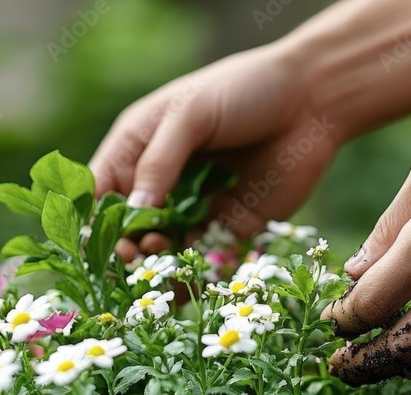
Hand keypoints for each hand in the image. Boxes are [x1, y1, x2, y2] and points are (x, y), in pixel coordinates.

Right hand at [89, 43, 340, 260]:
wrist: (316, 99)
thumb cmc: (246, 89)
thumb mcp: (191, 114)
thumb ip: (159, 161)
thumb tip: (132, 210)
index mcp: (140, 146)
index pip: (101, 189)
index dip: (94, 218)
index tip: (96, 243)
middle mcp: (163, 181)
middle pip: (131, 228)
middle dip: (127, 248)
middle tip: (136, 259)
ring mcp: (196, 208)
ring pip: (165, 249)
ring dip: (158, 266)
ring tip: (161, 273)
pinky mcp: (231, 228)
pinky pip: (206, 259)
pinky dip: (195, 277)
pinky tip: (187, 289)